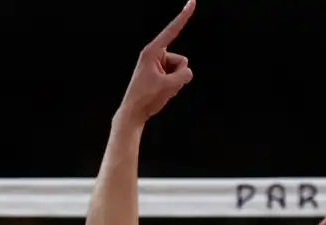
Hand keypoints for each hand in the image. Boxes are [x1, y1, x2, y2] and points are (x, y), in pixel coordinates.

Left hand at [116, 1, 195, 125]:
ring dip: (175, 83)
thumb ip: (184, 75)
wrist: (133, 112)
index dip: (183, 16)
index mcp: (152, 51)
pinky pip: (177, 77)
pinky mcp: (161, 73)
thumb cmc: (146, 98)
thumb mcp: (168, 86)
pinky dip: (173, 86)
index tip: (192, 2)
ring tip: (160, 91)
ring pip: (181, 71)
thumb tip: (188, 73)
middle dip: (178, 76)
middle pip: (182, 61)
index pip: (172, 30)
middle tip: (162, 87)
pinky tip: (161, 93)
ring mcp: (159, 64)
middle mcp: (155, 55)